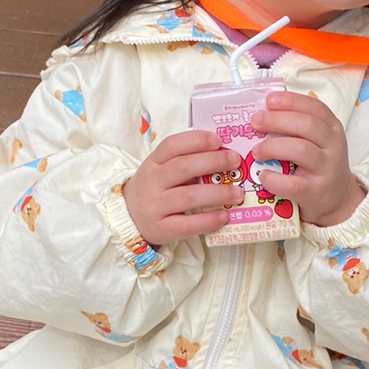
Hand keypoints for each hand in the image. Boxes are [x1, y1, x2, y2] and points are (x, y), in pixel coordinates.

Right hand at [122, 131, 241, 246]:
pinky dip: (208, 220)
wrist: (130, 217)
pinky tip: (224, 215)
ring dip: (217, 193)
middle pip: (182, 167)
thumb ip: (187, 161)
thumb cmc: (156, 189)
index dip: (196, 141)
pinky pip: (187, 225)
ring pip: (188, 196)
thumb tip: (224, 154)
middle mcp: (151, 181)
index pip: (172, 145)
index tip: (218, 140)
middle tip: (235, 161)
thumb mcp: (162, 170)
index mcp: (153, 162)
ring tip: (237, 193)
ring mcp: (154, 206)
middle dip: (212, 162)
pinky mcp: (160, 229)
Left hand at [251, 91, 363, 227]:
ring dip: (273, 147)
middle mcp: (333, 146)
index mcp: (332, 128)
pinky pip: (293, 184)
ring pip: (300, 150)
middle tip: (255, 122)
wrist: (337, 199)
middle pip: (307, 125)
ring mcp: (327, 169)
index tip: (269, 100)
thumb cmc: (318, 164)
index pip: (315, 107)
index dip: (291, 101)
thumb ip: (297, 126)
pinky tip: (263, 175)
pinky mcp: (316, 192)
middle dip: (277, 120)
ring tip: (256, 151)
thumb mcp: (317, 141)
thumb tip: (262, 112)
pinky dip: (273, 179)